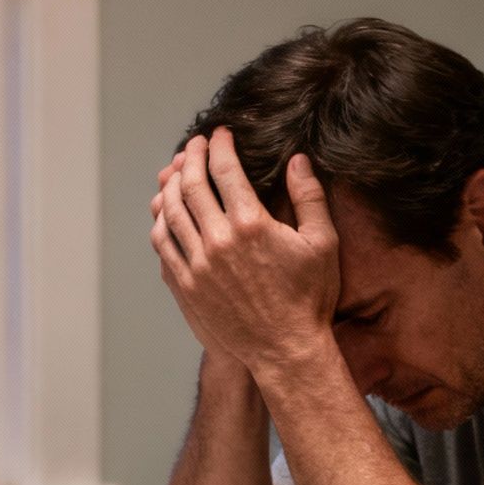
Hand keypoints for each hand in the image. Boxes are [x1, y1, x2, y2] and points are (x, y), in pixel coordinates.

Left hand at [149, 128, 338, 378]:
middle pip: (191, 184)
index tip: (220, 135)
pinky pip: (163, 243)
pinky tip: (167, 211)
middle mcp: (219, 241)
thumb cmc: (309, 298)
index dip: (220, 146)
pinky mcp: (186, 285)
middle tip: (194, 145)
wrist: (285, 350)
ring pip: (170, 211)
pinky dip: (161, 221)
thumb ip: (310, 197)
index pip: (225, 170)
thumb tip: (298, 160)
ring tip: (176, 171)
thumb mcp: (322, 243)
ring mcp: (197, 264)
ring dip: (170, 185)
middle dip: (190, 157)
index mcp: (252, 225)